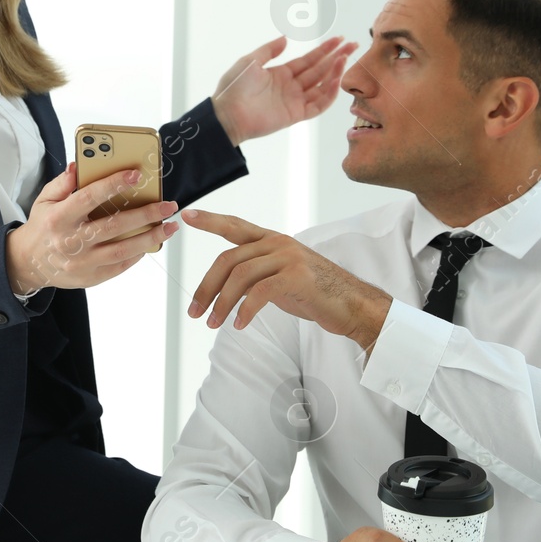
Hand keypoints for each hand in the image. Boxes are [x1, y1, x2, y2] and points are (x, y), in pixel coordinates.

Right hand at [5, 163, 179, 292]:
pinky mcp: (90, 277)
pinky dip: (138, 254)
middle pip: (114, 226)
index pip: (88, 198)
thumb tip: (79, 166)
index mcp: (59, 218)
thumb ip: (63, 183)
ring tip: (170, 227)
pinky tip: (151, 242)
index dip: (113, 185)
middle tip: (168, 205)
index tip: (135, 175)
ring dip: (151, 238)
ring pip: (123, 250)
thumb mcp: (44, 200)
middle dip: (146, 214)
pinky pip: (120, 265)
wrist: (29, 263)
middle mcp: (71, 241)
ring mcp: (82, 262)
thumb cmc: (43, 227)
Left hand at [180, 208, 390, 348]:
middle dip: (207, 287)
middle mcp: (278, 243)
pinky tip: (239, 325)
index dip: (210, 221)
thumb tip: (225, 287)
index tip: (187, 216)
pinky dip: (245, 310)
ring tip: (212, 323)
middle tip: (194, 312)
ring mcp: (288, 257)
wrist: (353, 305)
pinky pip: (260, 292)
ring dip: (221, 303)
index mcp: (273, 241)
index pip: (235, 226)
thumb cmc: (316, 294)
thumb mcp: (280, 279)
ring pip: (240, 276)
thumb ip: (256, 275)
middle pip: (229, 259)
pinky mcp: (297, 276)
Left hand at [210, 35, 356, 146]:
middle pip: (320, 70)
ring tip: (345, 58)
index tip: (339, 39)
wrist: (227, 114)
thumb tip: (286, 38)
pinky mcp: (296, 115)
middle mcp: (291, 87)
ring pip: (322, 86)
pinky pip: (318, 105)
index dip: (324, 49)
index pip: (309, 60)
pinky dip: (329, 94)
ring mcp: (295, 101)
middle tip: (353, 45)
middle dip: (337, 57)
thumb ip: (269, 50)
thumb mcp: (250, 61)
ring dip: (335, 73)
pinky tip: (336, 80)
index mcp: (281, 73)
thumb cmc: (234, 88)